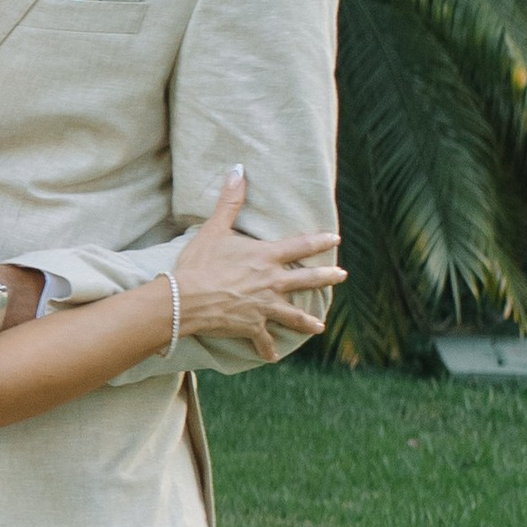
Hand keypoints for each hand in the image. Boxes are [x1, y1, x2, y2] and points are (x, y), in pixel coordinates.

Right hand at [172, 171, 343, 355]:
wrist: (185, 299)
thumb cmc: (199, 263)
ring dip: (307, 322)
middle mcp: (271, 282)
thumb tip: (238, 170)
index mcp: (266, 257)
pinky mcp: (251, 326)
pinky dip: (266, 348)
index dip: (319, 241)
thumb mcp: (214, 229)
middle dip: (326, 278)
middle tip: (341, 276)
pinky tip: (272, 356)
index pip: (301, 246)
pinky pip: (263, 340)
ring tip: (319, 327)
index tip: (335, 239)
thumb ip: (230, 201)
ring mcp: (264, 307)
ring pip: (292, 315)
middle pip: (307, 280)